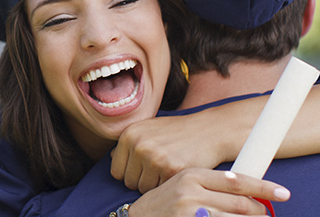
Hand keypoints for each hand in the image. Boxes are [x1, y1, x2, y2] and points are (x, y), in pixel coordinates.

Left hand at [113, 111, 244, 192]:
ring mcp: (154, 157)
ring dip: (155, 184)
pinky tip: (176, 171)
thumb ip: (129, 143)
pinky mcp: (171, 169)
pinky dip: (168, 185)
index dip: (130, 173)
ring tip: (167, 169)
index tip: (143, 169)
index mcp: (129, 134)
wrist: (209, 130)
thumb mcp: (149, 128)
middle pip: (128, 182)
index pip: (116, 171)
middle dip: (142, 180)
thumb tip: (111, 157)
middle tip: (159, 169)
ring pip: (143, 189)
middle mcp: (138, 145)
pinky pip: (160, 190)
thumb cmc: (177, 131)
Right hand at [128, 169, 289, 216]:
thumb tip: (247, 188)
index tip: (284, 193)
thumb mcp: (184, 184)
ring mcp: (188, 213)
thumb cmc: (164, 202)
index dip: (263, 188)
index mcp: (192, 175)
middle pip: (240, 204)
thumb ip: (212, 183)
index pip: (236, 181)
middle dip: (259, 211)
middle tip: (266, 214)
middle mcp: (190, 193)